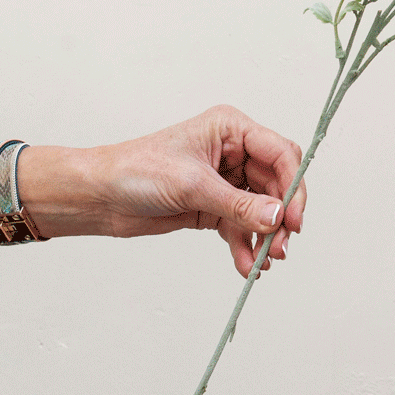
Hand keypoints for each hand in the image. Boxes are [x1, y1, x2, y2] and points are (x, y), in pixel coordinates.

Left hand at [84, 105, 305, 276]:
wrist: (100, 196)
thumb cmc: (135, 170)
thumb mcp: (192, 185)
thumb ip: (238, 204)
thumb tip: (277, 217)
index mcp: (230, 130)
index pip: (280, 154)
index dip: (293, 186)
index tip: (294, 218)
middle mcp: (233, 152)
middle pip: (276, 185)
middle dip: (280, 218)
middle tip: (280, 247)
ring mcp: (225, 181)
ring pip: (262, 210)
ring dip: (265, 237)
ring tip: (264, 261)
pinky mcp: (214, 207)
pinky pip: (242, 227)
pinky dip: (246, 246)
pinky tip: (246, 265)